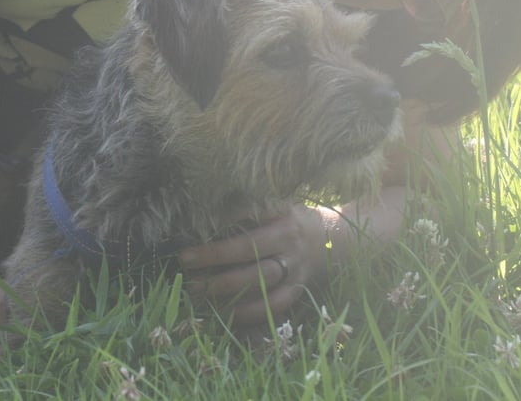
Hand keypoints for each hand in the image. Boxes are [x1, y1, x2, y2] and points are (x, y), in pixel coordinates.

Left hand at [179, 204, 327, 327]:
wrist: (333, 240)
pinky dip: (249, 314)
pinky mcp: (297, 292)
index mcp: (283, 222)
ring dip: (228, 291)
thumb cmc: (292, 219)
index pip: (247, 233)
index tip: (190, 246)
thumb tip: (210, 213)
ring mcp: (295, 271)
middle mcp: (290, 247)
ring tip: (198, 292)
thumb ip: (250, 209)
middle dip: (217, 264)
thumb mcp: (277, 206)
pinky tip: (225, 314)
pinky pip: (273, 308)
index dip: (219, 242)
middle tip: (187, 268)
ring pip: (261, 285)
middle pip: (251, 257)